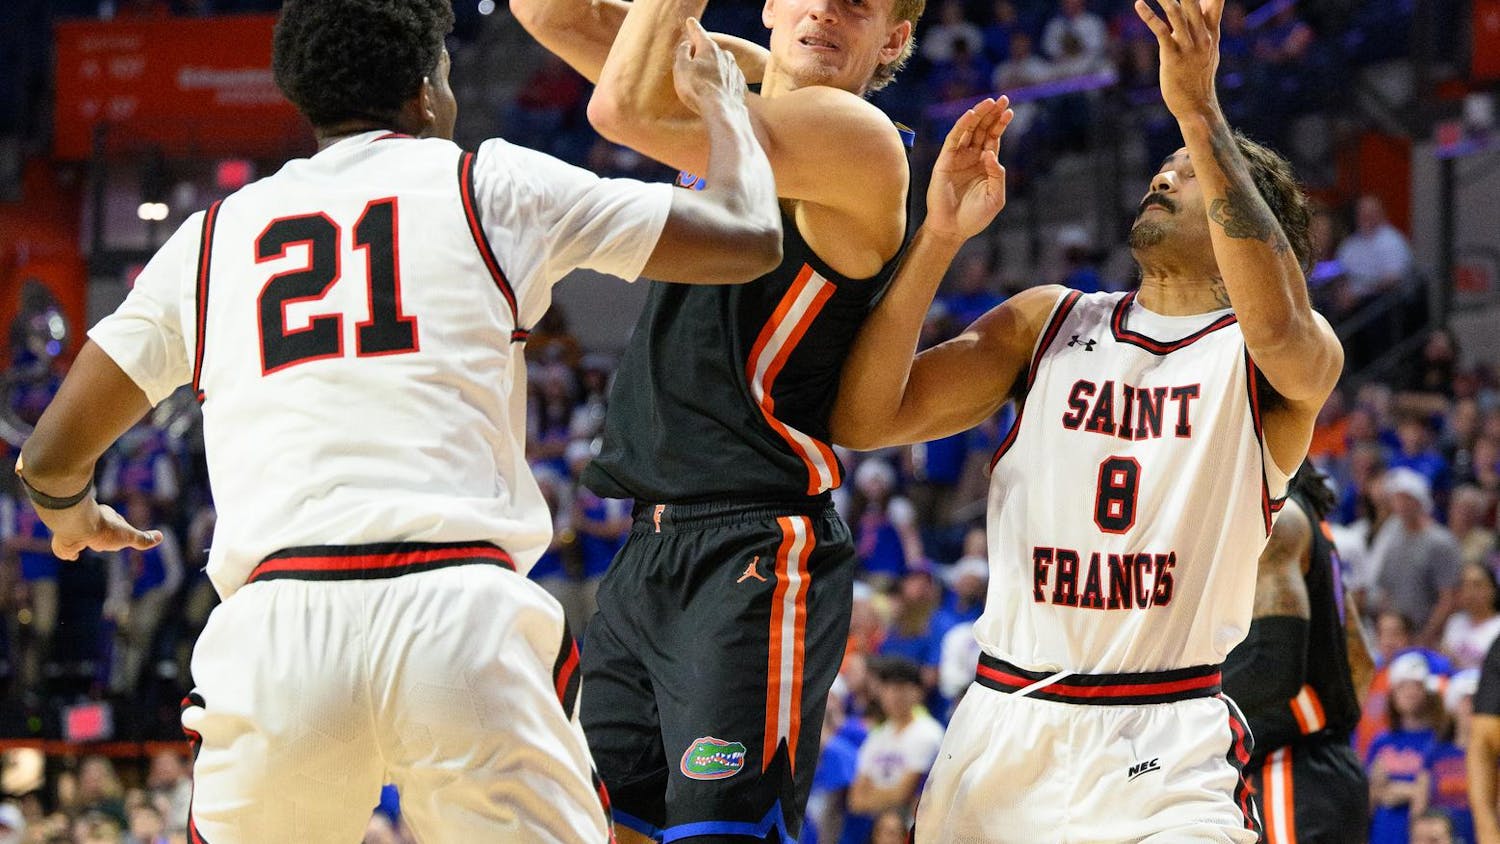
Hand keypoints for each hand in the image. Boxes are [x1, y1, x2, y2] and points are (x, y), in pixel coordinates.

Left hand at [48, 500, 161, 560]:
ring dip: (86, 541)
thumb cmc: (105, 529)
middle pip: (100, 530)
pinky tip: (73, 556)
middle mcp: (91, 522)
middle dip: (102, 535)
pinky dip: (70, 553)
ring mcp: (78, 531)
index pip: (116, 524)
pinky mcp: (65, 542)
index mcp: (108, 518)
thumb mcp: (128, 536)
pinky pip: (68, 548)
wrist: (78, 527)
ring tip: (90, 546)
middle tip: (105, 542)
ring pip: (84, 537)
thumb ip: (142, 539)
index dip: (119, 529)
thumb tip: (160, 537)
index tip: (121, 534)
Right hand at [673, 17, 745, 116]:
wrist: (722, 110)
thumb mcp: (681, 68)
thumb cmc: (698, 89)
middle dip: (701, 54)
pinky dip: (722, 83)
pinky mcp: (740, 84)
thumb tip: (687, 45)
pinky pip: (728, 79)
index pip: (698, 33)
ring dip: (712, 70)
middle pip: (710, 50)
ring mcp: (735, 70)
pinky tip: (716, 92)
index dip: (692, 27)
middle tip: (692, 64)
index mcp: (709, 48)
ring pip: (721, 65)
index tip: (690, 22)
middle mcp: (725, 55)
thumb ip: (682, 53)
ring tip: (703, 84)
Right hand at [924, 96, 1013, 241]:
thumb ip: (997, 175)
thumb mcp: (995, 196)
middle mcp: (971, 157)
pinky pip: (953, 140)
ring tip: (989, 102)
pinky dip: (961, 127)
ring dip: (978, 115)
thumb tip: (990, 153)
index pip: (994, 138)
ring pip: (969, 131)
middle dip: (992, 114)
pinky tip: (970, 116)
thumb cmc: (975, 216)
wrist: (953, 229)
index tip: (1010, 111)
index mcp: (985, 164)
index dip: (1001, 124)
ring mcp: (957, 158)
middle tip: (1003, 99)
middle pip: (983, 130)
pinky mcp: (944, 162)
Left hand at [1134, 0, 1223, 118]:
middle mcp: (1203, 35)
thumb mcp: (1209, 48)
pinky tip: (1140, 4)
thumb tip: (1206, 5)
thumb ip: (1208, 24)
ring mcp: (1189, 45)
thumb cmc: (1199, 75)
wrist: (1196, 104)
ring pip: (1177, 13)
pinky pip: (1161, 30)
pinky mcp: (1172, 55)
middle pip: (1194, 2)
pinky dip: (1149, 15)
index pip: (1216, 1)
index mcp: (1212, 32)